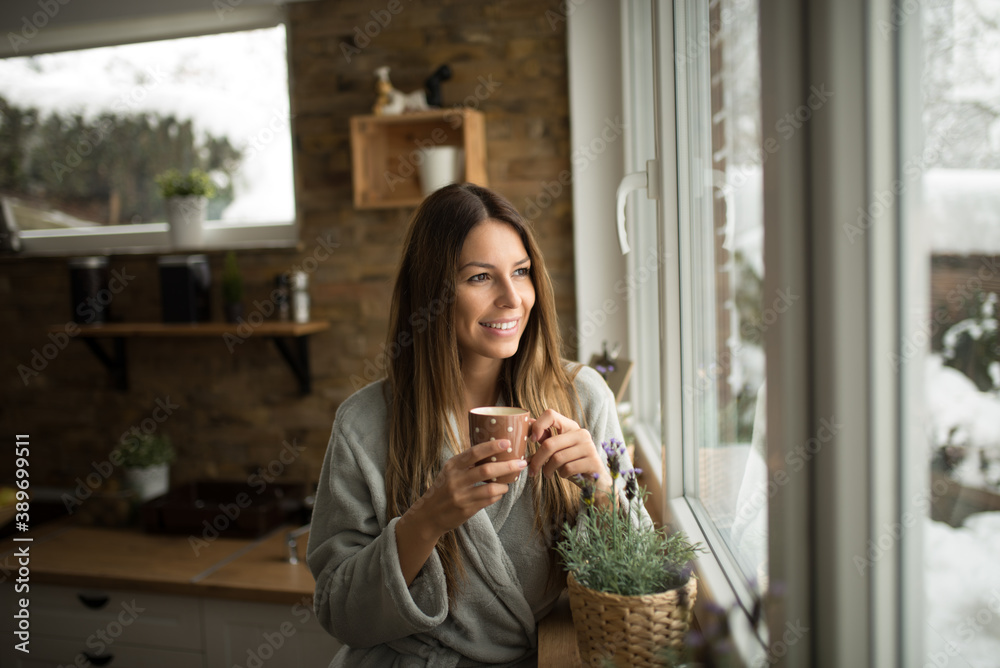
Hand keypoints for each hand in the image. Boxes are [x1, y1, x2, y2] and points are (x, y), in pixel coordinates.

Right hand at [406, 439, 526, 538]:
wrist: (428, 515)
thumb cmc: (443, 489)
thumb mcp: (449, 472)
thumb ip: (466, 462)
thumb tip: (493, 449)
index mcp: (452, 466)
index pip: (474, 452)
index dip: (492, 446)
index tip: (507, 442)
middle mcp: (455, 480)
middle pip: (486, 470)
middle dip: (507, 466)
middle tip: (521, 463)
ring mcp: (461, 496)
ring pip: (491, 488)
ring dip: (504, 485)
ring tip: (508, 482)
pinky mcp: (466, 510)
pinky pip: (488, 500)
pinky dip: (497, 495)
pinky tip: (498, 493)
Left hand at [527, 410, 612, 492]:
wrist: (595, 481)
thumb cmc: (573, 463)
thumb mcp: (558, 450)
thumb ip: (545, 438)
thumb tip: (528, 423)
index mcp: (570, 427)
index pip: (550, 415)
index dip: (537, 426)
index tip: (532, 440)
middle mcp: (581, 433)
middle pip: (550, 443)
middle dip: (537, 460)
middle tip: (532, 471)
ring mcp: (589, 447)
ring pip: (557, 458)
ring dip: (548, 470)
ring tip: (548, 474)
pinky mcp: (593, 461)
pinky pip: (568, 468)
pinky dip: (562, 475)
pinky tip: (565, 475)